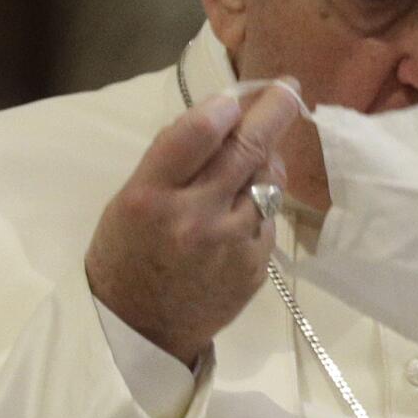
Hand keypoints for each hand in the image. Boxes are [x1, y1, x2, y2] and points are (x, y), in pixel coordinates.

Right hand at [84, 81, 299, 365]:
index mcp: (150, 196)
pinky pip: (269, 215)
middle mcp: (194, 218)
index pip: (198, 133)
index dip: (226, 105)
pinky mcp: (256, 265)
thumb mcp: (132, 197)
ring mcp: (231, 244)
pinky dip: (262, 200)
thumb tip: (223, 113)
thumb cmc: (129, 252)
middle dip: (274, 109)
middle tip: (288, 88)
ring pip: (268, 178)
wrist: (140, 329)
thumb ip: (174, 157)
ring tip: (255, 155)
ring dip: (267, 158)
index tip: (236, 95)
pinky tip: (244, 206)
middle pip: (247, 147)